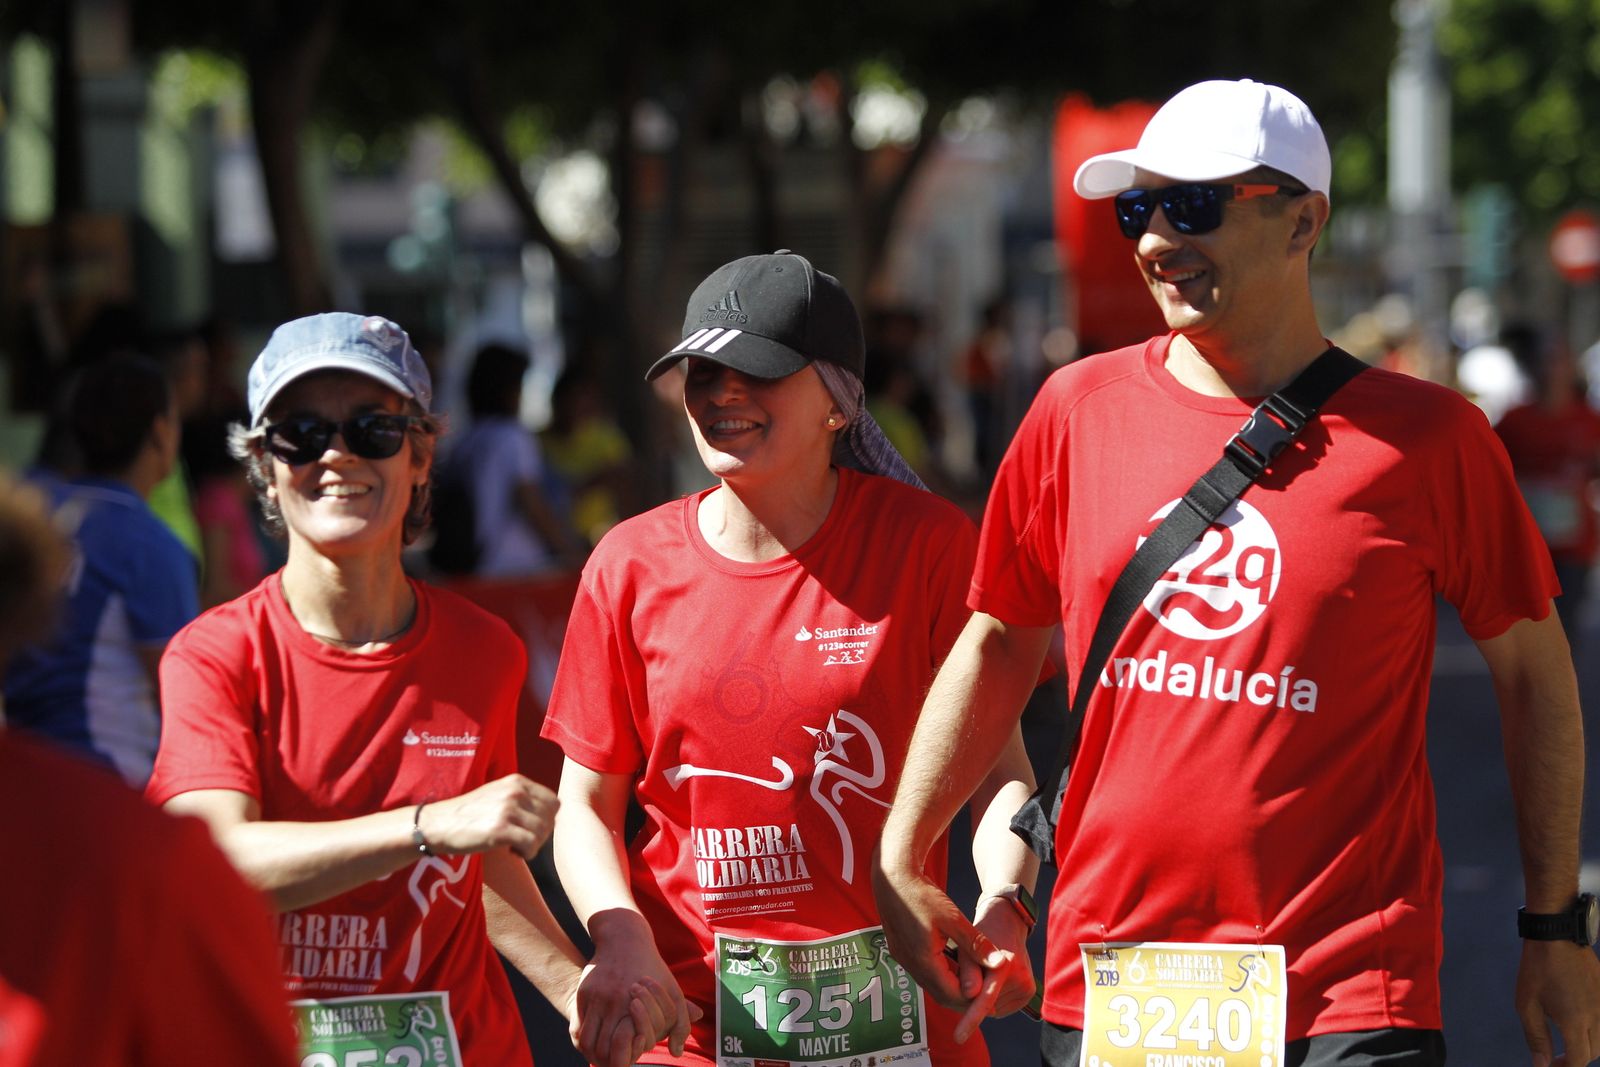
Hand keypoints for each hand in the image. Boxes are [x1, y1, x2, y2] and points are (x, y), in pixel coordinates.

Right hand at [419, 775, 556, 859]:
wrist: (438, 824)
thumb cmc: (468, 814)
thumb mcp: (498, 794)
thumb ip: (521, 799)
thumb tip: (549, 818)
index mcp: (517, 782)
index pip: (553, 801)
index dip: (547, 819)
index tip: (531, 829)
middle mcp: (515, 792)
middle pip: (550, 818)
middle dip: (542, 834)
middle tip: (523, 841)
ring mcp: (508, 810)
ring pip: (542, 832)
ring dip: (533, 845)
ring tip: (515, 846)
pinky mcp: (500, 830)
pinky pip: (531, 844)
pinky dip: (527, 853)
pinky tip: (512, 852)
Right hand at [571, 910, 697, 1066]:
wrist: (624, 939)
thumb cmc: (652, 969)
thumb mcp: (673, 991)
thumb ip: (680, 1022)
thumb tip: (676, 1052)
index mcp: (634, 1003)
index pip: (624, 1046)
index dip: (627, 1057)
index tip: (633, 1055)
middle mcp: (611, 1002)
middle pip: (602, 1049)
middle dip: (610, 1061)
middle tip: (618, 1062)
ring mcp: (594, 998)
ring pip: (586, 1042)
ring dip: (594, 1055)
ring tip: (605, 1057)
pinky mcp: (582, 994)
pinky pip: (577, 1029)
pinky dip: (584, 1042)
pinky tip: (595, 1044)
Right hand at [870, 861, 1011, 1040]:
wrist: (892, 877)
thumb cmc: (921, 894)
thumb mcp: (953, 918)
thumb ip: (976, 944)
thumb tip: (999, 964)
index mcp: (923, 960)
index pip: (951, 994)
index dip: (972, 998)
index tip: (991, 993)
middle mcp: (910, 964)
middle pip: (940, 994)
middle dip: (963, 997)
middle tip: (985, 992)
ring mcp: (903, 959)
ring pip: (932, 984)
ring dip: (952, 985)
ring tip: (975, 979)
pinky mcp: (901, 951)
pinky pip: (924, 973)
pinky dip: (941, 974)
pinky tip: (955, 964)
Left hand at [962, 891, 1037, 1020]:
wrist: (1005, 924)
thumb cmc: (980, 935)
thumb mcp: (966, 949)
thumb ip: (967, 973)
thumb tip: (968, 997)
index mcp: (1003, 965)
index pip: (984, 1000)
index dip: (970, 1020)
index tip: (959, 1037)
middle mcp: (1020, 977)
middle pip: (987, 1007)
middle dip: (974, 999)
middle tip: (971, 974)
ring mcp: (1028, 985)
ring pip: (995, 1009)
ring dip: (985, 998)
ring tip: (985, 972)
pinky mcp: (1030, 991)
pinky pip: (1003, 1007)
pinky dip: (994, 999)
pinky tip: (993, 979)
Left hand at [1518, 940, 1599, 1065]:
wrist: (1557, 937)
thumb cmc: (1537, 969)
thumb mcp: (1527, 1004)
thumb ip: (1536, 1037)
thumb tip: (1542, 1063)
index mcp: (1575, 1021)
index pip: (1578, 1060)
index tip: (1551, 1066)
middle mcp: (1597, 1017)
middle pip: (1593, 1052)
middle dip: (1575, 1059)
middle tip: (1555, 1057)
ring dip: (1587, 1046)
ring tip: (1567, 1042)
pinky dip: (1595, 1031)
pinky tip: (1578, 1023)